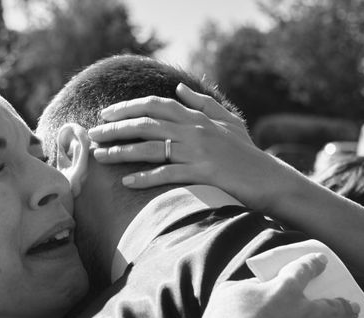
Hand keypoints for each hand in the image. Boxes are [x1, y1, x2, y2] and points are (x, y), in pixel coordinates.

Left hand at [88, 84, 293, 211]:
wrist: (269, 179)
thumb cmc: (246, 153)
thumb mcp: (228, 121)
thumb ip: (203, 104)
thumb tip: (180, 90)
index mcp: (197, 118)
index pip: (156, 106)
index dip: (128, 108)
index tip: (106, 113)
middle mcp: (194, 131)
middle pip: (147, 124)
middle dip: (116, 128)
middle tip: (93, 135)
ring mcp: (198, 152)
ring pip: (152, 148)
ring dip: (122, 151)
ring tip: (100, 156)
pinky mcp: (203, 174)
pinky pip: (168, 174)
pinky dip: (146, 178)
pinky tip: (127, 182)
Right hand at [184, 252, 363, 317]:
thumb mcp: (228, 294)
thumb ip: (249, 287)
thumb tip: (259, 287)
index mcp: (283, 291)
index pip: (303, 271)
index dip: (313, 264)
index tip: (322, 262)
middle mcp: (305, 315)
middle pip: (334, 308)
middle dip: (345, 308)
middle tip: (352, 308)